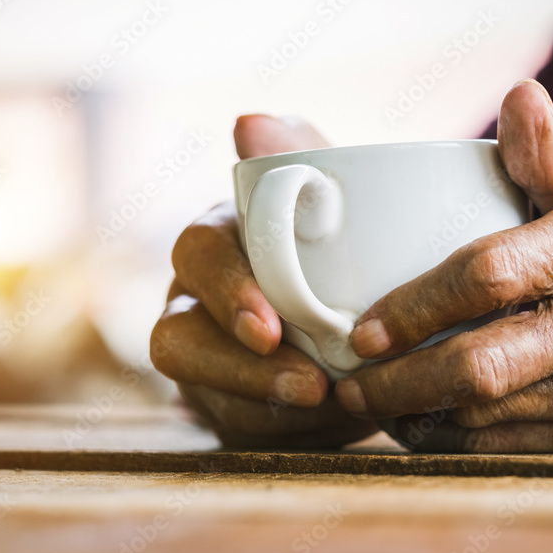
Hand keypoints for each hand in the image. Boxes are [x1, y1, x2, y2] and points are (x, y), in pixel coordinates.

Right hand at [151, 114, 377, 447]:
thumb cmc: (349, 244)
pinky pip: (237, 428)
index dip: (226, 289)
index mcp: (224, 239)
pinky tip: (335, 425)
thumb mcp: (339, 198)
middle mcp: (199, 298)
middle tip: (308, 384)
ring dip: (262, 405)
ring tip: (331, 410)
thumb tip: (248, 121)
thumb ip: (303, 157)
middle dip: (235, 366)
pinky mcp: (228, 406)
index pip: (197, 251)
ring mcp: (207, 358)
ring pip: (202, 391)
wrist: (376, 312)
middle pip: (176, 334)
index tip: (272, 326)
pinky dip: (285, 431)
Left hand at [332, 79, 552, 452]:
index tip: (360, 329)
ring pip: (494, 418)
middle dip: (401, 383)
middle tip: (351, 383)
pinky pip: (521, 448)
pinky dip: (464, 442)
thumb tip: (516, 94)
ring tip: (376, 405)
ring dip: (422, 418)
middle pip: (483, 365)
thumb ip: (549, 155)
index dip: (415, 305)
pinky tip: (431, 427)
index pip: (488, 274)